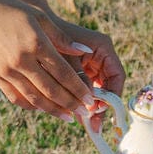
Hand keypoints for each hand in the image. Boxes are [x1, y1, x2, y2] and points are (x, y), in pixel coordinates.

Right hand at [0, 0, 123, 120]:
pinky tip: (44, 109)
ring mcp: (7, 71)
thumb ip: (62, 37)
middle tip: (85, 113)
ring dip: (54, 110)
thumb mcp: (40, 17)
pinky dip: (32, 106)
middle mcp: (22, 60)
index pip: (63, 73)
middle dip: (71, 103)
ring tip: (68, 117)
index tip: (90, 99)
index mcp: (36, 43)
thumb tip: (84, 52)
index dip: (79, 88)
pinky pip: (17, 98)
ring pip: (35, 98)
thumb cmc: (12, 11)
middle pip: (51, 89)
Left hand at [45, 15, 125, 130]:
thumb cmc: (50, 37)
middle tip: (94, 125)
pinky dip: (81, 101)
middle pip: (109, 86)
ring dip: (92, 107)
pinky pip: (86, 90)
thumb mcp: (65, 58)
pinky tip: (75, 115)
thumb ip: (78, 77)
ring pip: (97, 91)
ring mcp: (92, 66)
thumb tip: (91, 102)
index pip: (117, 75)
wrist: (35, 29)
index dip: (112, 95)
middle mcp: (101, 57)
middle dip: (102, 105)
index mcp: (103, 48)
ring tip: (87, 124)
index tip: (101, 109)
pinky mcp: (81, 72)